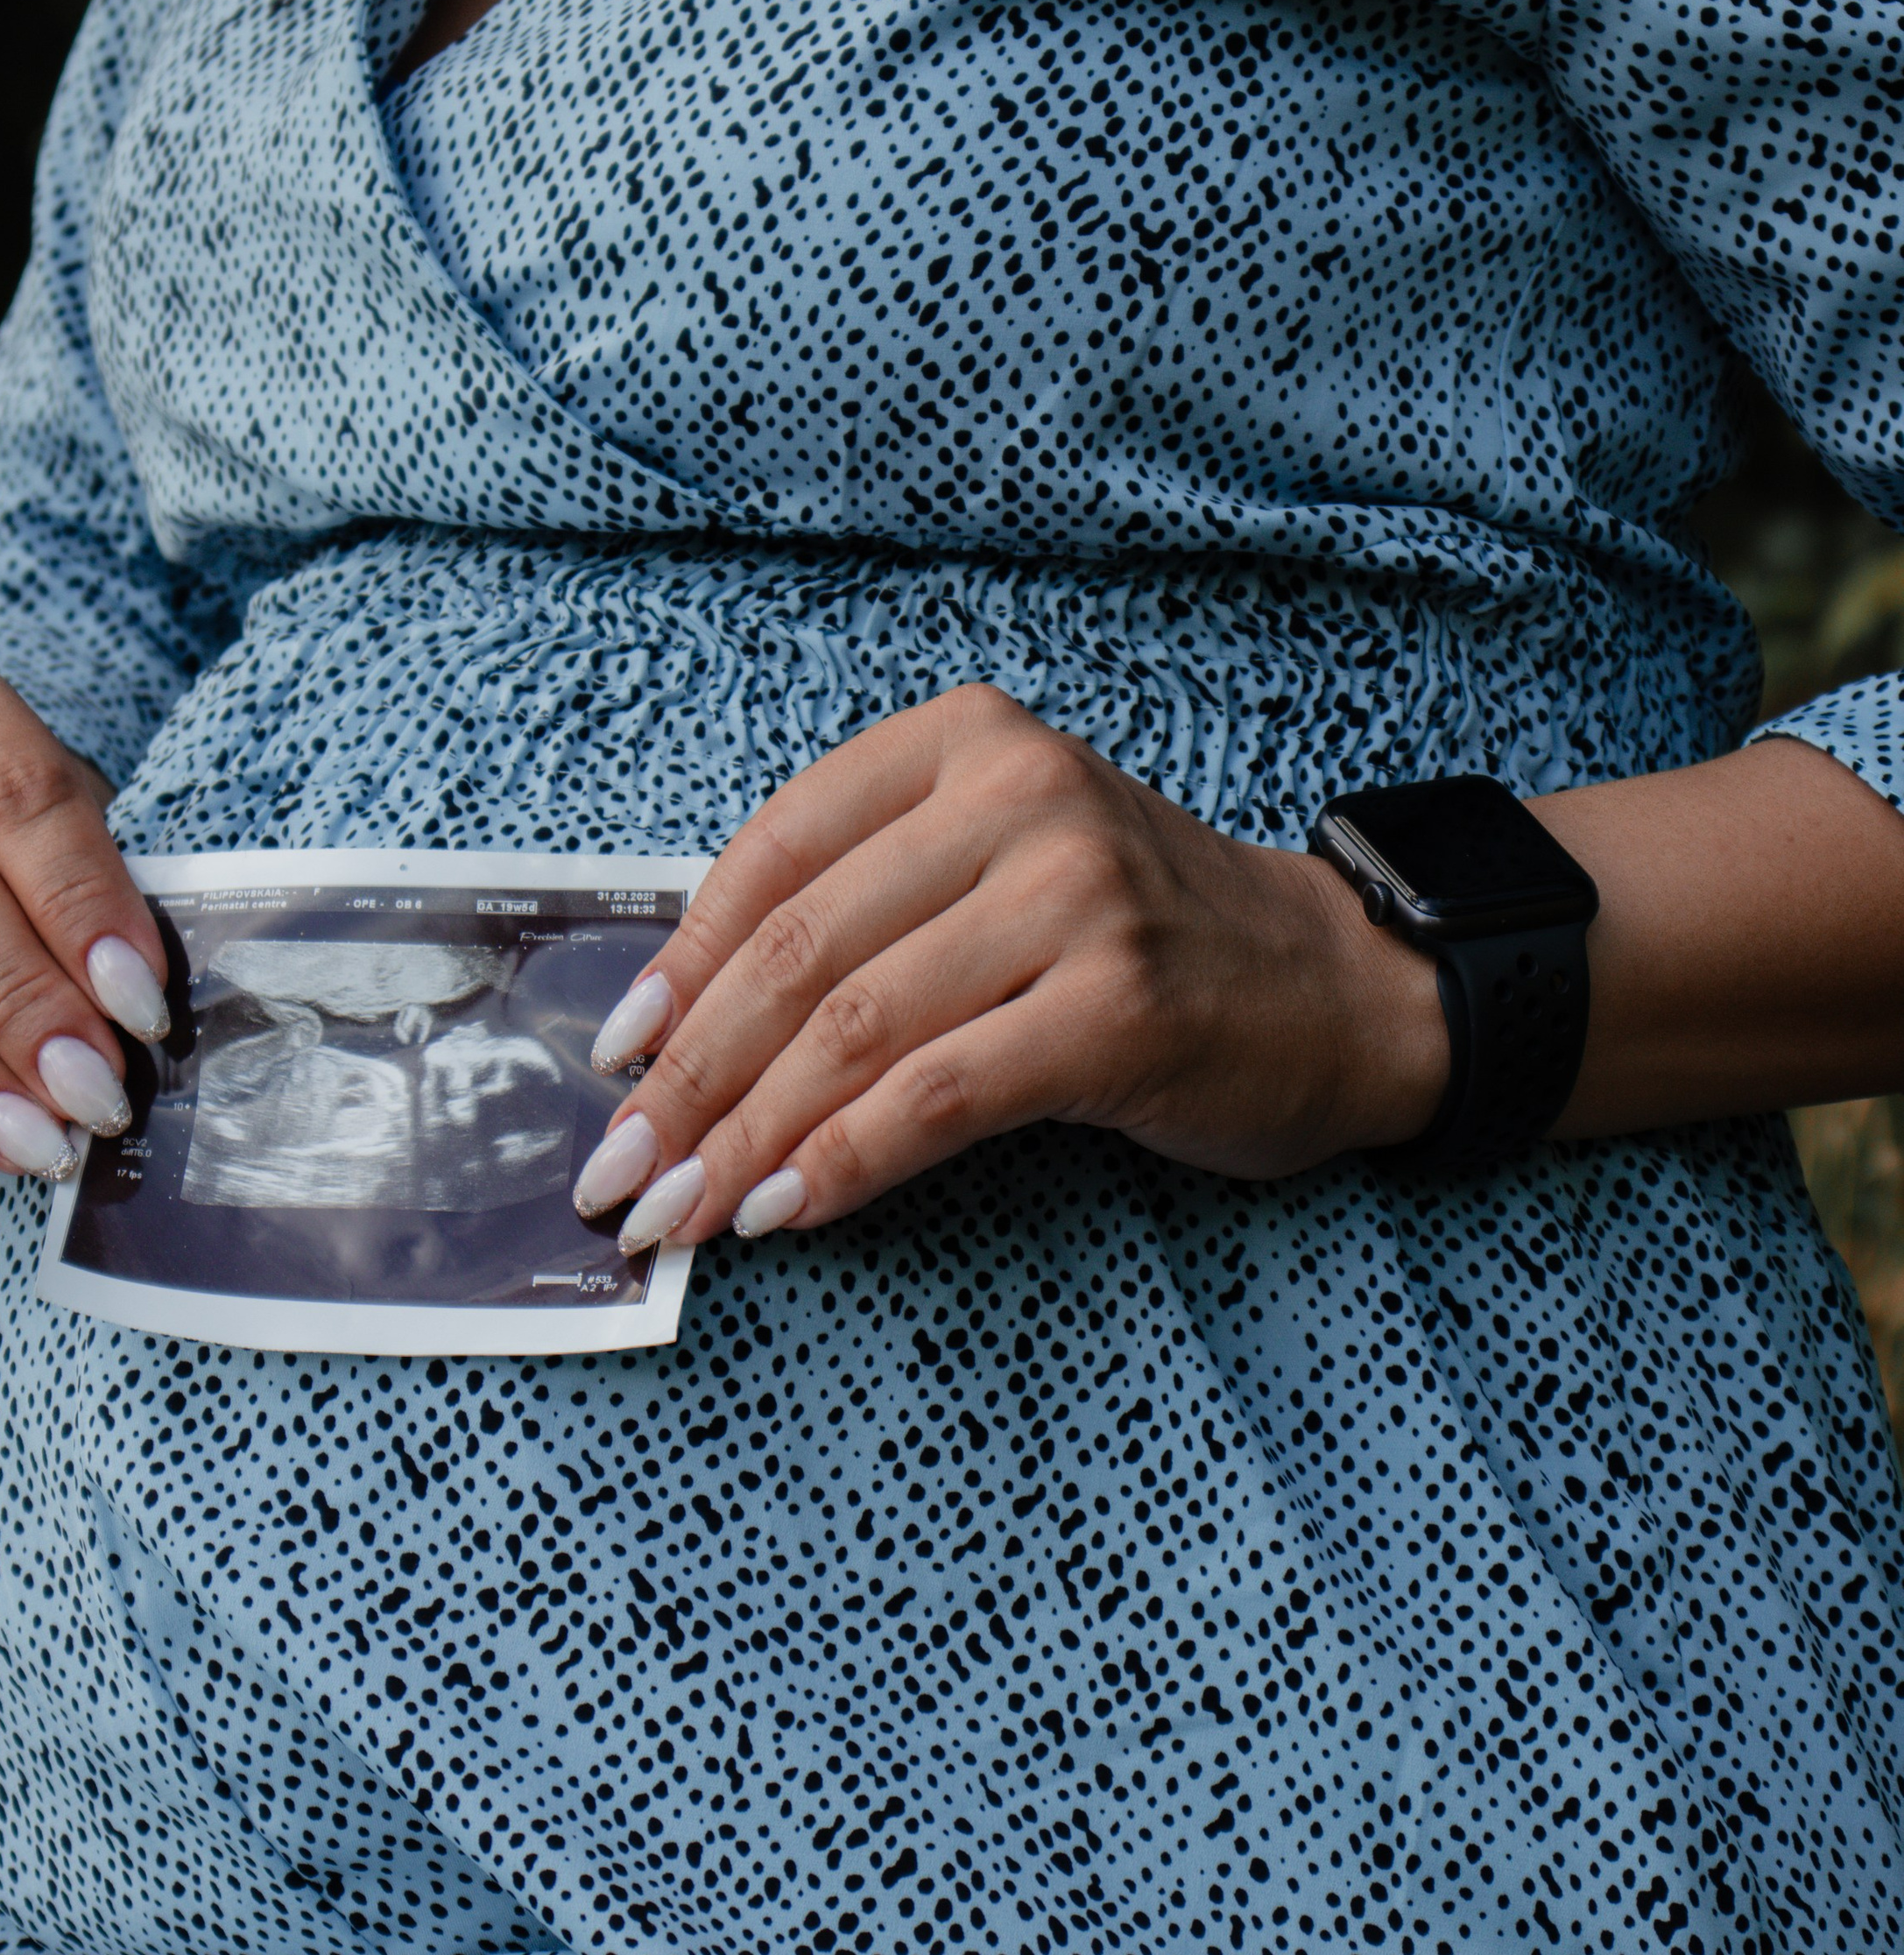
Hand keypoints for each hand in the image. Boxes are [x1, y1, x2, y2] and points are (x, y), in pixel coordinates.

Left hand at [569, 684, 1451, 1250]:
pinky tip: (785, 1210)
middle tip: (618, 1173)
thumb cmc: (1143, 941)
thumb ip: (867, 909)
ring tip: (680, 1212)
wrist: (1341, 989)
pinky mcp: (1121, 1005)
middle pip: (799, 951)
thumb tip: (681, 1031)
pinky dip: (844, 1161)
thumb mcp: (999, 869)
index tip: (613, 1059)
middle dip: (688, 1078)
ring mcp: (1078, 896)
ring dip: (744, 1139)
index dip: (677, 966)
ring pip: (855, 1029)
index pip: (775, 852)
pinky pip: (939, 1094)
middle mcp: (1021, 797)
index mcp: (967, 742)